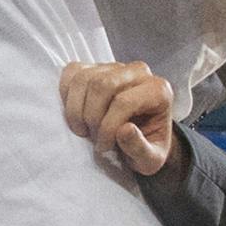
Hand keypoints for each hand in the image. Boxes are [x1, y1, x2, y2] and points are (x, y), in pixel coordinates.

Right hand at [59, 61, 174, 177]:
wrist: (137, 137)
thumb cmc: (145, 146)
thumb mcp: (151, 160)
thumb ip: (141, 149)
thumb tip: (125, 129)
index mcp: (158, 91)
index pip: (124, 102)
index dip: (108, 126)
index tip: (104, 146)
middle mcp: (139, 72)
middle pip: (102, 85)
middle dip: (91, 116)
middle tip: (91, 136)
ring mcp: (114, 66)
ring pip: (84, 78)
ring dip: (76, 108)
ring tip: (83, 129)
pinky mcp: (94, 66)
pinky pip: (72, 72)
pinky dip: (67, 94)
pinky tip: (75, 113)